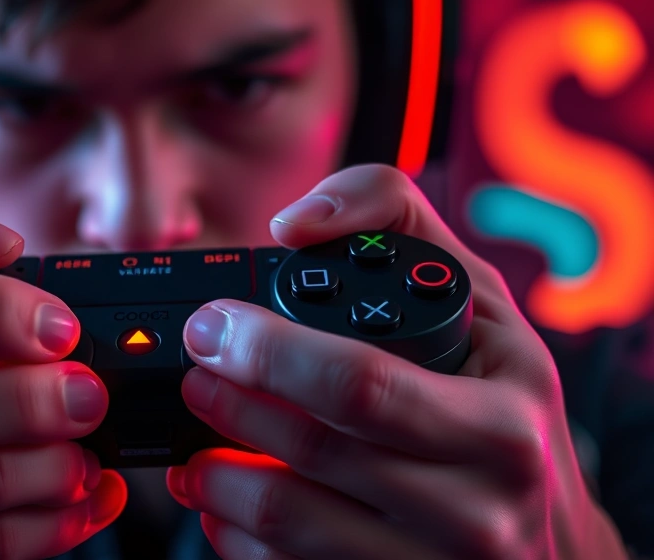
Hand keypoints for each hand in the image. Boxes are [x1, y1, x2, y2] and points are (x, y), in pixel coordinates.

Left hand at [169, 165, 629, 559]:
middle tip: (196, 378)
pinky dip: (234, 536)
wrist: (551, 541)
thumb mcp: (480, 300)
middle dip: (227, 406)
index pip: (358, 385)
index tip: (211, 327)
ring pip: (287, 523)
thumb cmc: (502, 405)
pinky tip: (225, 505)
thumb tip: (295, 223)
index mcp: (499, 424)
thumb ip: (394, 221)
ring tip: (196, 449)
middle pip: (309, 452)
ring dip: (215, 479)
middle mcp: (477, 508)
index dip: (266, 353)